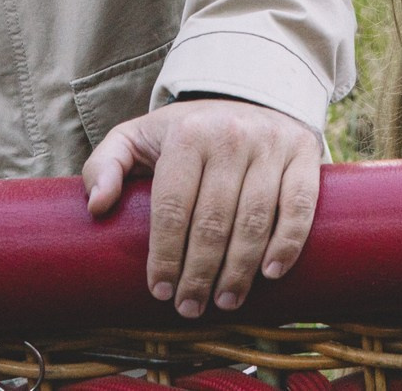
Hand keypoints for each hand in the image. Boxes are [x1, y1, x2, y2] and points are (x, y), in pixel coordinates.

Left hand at [83, 97, 321, 318]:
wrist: (248, 94)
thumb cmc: (187, 132)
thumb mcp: (138, 136)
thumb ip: (105, 165)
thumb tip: (97, 205)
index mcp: (187, 133)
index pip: (173, 206)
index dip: (166, 255)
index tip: (160, 291)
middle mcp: (231, 135)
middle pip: (214, 220)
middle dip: (200, 273)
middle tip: (189, 307)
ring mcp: (271, 144)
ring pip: (255, 219)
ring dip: (239, 269)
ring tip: (225, 301)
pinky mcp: (304, 154)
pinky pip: (299, 206)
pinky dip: (288, 242)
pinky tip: (271, 273)